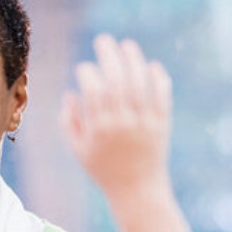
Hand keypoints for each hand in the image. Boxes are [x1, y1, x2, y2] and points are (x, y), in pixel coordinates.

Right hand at [61, 34, 172, 196]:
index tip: (85, 69)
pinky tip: (151, 65)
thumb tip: (70, 94)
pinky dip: (157, 78)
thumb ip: (70, 122)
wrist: (137, 191)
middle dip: (109, 56)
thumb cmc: (104, 170)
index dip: (88, 74)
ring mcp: (144, 123)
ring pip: (139, 84)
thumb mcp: (79, 150)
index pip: (93, 91)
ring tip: (126, 45)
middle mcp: (122, 123)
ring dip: (133, 60)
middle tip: (103, 40)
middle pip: (116, 81)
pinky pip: (161, 96)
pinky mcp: (161, 124)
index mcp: (99, 129)